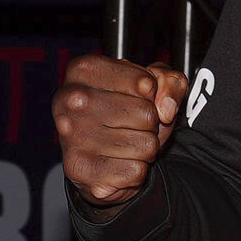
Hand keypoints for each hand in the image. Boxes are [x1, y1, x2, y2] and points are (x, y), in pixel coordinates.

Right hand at [55, 55, 188, 207]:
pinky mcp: (79, 169)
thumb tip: (166, 109)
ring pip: (144, 144)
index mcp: (83, 69)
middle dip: (149, 124)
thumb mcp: (151, 86)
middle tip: (130, 125)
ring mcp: (71, 135)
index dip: (151, 96)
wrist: (98, 156)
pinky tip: (117, 162)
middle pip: (145, 114)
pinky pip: (135, 171)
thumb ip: (170, 81)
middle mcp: (71, 100)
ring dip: (144, 148)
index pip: (145, 83)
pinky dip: (135, 171)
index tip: (136, 99)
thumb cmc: (123, 113)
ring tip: (125, 144)